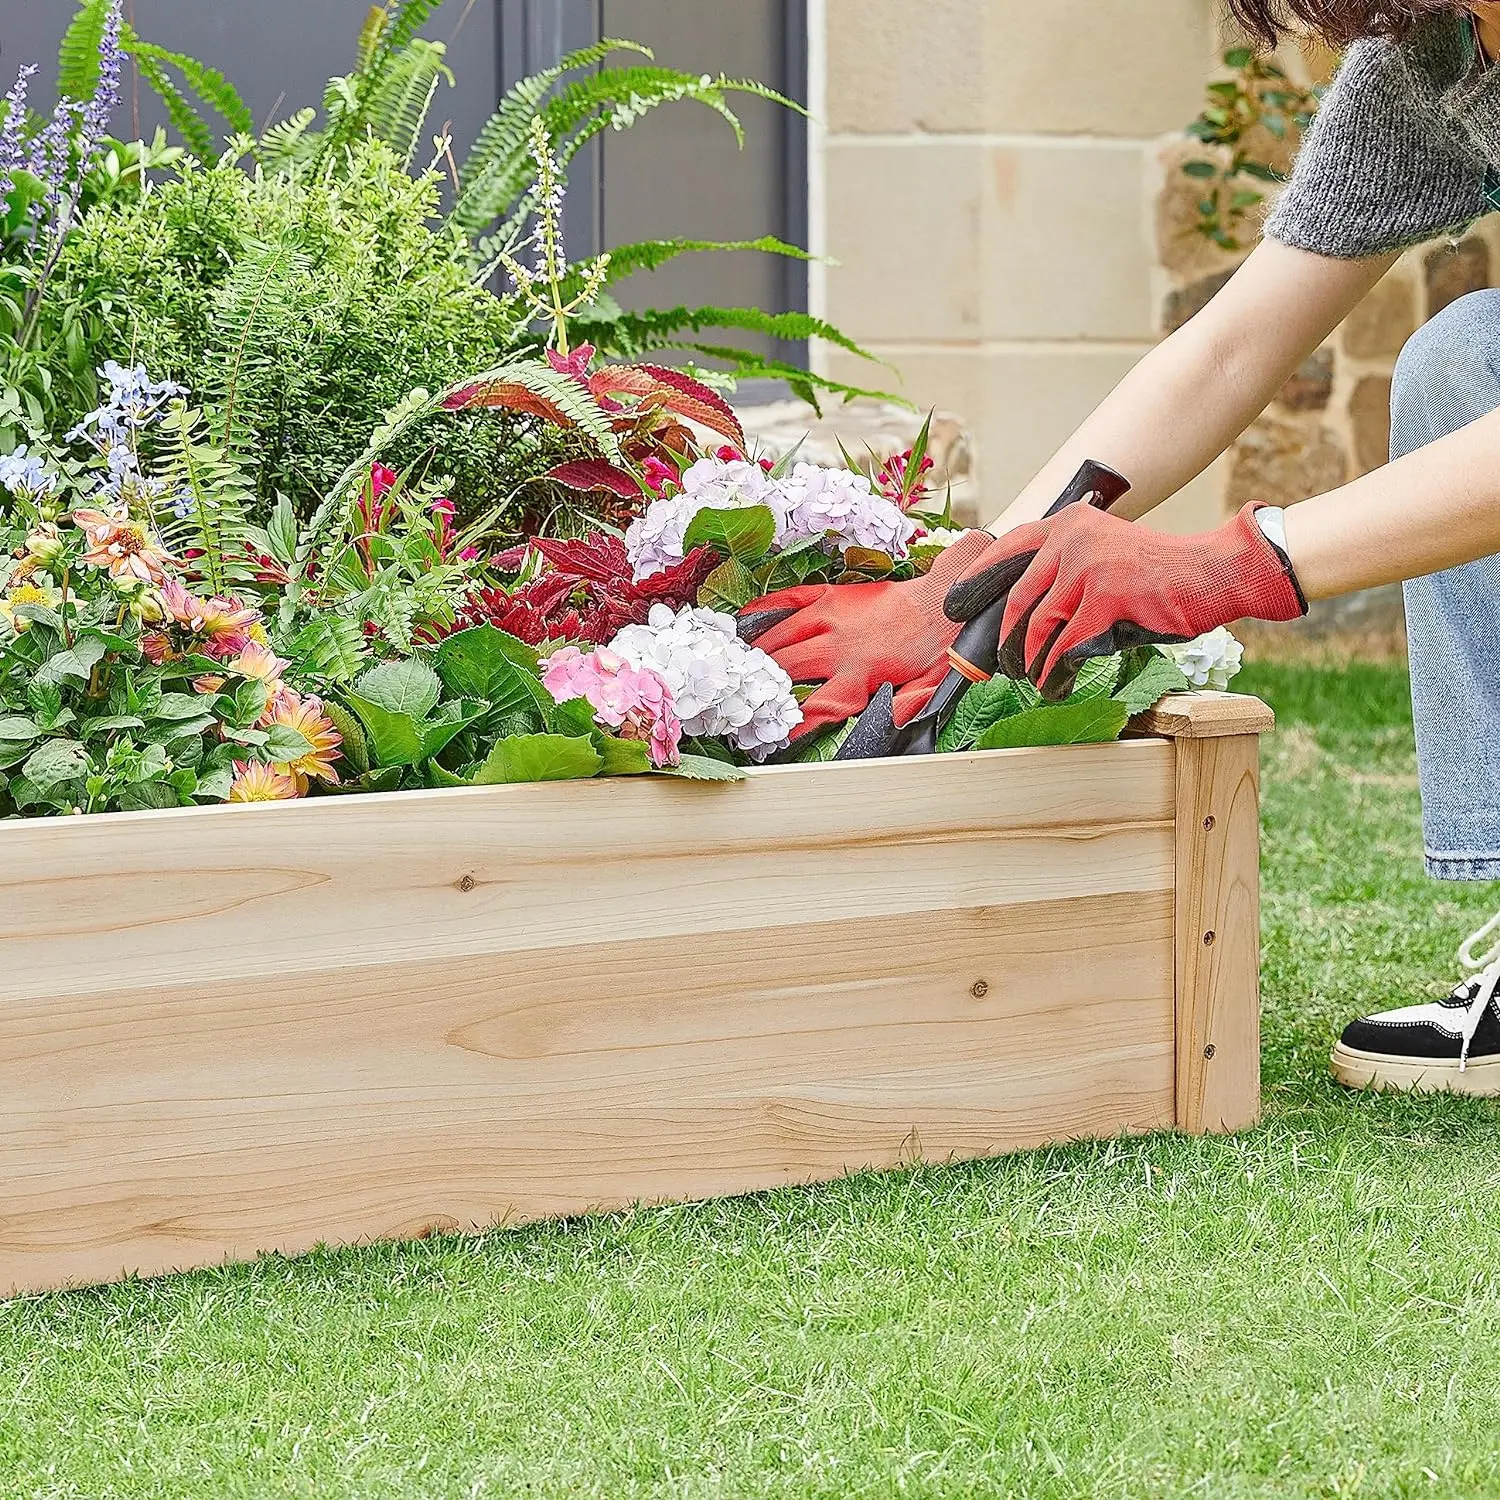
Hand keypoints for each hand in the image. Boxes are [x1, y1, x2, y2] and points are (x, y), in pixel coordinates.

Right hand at [738, 530, 996, 738]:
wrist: (946, 599)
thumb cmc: (937, 647)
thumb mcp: (927, 689)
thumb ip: (898, 711)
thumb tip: (877, 730)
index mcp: (861, 673)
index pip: (817, 706)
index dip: (793, 726)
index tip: (774, 740)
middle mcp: (839, 645)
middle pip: (787, 670)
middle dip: (765, 688)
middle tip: (744, 701)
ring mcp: (832, 615)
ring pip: (780, 636)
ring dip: (758, 653)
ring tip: (739, 667)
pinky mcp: (832, 594)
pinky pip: (790, 598)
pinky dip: (765, 608)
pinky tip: (745, 619)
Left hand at [943, 503, 1305, 698]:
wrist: (1211, 574)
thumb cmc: (1157, 574)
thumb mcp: (1105, 553)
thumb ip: (1066, 569)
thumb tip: (1021, 610)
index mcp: (1068, 523)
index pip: (1006, 546)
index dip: (976, 578)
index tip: (953, 605)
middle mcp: (1073, 538)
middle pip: (1017, 597)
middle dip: (1004, 637)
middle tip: (1000, 664)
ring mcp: (1090, 567)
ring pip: (1038, 625)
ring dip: (1030, 660)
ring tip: (1033, 678)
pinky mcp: (1108, 599)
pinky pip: (1066, 645)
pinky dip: (1056, 671)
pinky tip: (1057, 683)